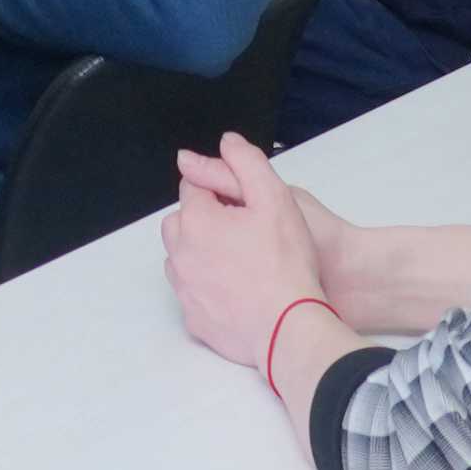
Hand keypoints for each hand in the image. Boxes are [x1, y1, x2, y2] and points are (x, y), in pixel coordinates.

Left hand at [162, 136, 329, 372]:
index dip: (221, 189)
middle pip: (181, 221)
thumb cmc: (286, 264)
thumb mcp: (276, 198)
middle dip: (203, 217)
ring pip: (181, 257)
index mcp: (196, 220)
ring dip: (200, 251)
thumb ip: (248, 162)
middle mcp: (180, 253)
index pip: (193, 186)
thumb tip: (227, 141)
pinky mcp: (194, 318)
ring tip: (239, 258)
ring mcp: (185, 289)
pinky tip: (235, 288)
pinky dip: (205, 285)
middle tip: (242, 229)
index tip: (244, 204)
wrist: (290, 328)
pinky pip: (191, 292)